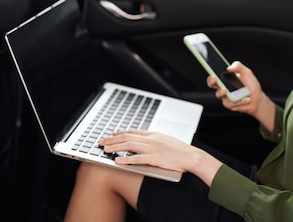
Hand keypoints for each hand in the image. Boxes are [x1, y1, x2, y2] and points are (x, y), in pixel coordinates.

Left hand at [100, 130, 222, 185]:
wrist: (191, 156)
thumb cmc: (180, 151)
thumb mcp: (166, 140)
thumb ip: (154, 140)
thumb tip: (144, 142)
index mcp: (154, 135)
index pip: (133, 132)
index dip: (120, 133)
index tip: (111, 134)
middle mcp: (151, 139)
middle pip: (127, 137)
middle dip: (112, 139)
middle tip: (101, 142)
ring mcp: (153, 148)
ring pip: (129, 146)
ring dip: (116, 147)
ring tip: (105, 150)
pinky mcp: (155, 159)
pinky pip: (137, 159)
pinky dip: (126, 159)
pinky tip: (117, 161)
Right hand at [207, 61, 275, 131]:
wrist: (257, 98)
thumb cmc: (251, 84)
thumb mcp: (246, 72)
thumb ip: (238, 66)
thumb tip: (229, 68)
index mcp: (225, 78)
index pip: (214, 75)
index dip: (211, 75)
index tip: (213, 75)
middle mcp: (223, 86)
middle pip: (212, 85)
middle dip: (213, 83)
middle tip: (220, 83)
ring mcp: (226, 96)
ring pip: (221, 95)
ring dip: (228, 95)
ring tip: (238, 94)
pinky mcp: (230, 105)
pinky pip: (231, 103)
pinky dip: (240, 101)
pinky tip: (247, 99)